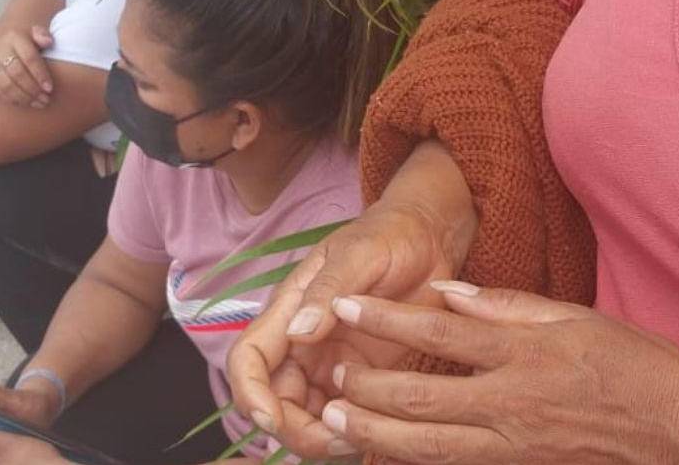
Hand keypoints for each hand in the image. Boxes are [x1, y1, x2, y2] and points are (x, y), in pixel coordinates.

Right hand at [0, 26, 54, 106]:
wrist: (5, 49)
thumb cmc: (28, 46)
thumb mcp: (36, 37)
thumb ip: (43, 36)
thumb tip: (48, 41)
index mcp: (14, 38)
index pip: (29, 58)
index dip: (40, 74)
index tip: (50, 88)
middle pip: (17, 73)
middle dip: (33, 89)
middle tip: (45, 99)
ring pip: (6, 84)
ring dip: (24, 97)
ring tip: (38, 103)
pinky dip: (11, 99)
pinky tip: (24, 103)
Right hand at [229, 200, 466, 454]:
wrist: (428, 237)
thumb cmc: (388, 235)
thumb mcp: (359, 254)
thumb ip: (328, 291)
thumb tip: (299, 333)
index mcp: (289, 310)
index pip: (249, 359)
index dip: (251, 394)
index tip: (272, 419)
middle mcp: (301, 342)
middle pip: (274, 400)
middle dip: (294, 429)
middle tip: (338, 442)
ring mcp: (330, 362)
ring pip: (307, 416)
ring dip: (322, 438)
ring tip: (359, 443)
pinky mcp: (362, 376)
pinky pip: (344, 414)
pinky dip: (351, 431)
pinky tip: (375, 435)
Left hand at [312, 284, 678, 463]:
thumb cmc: (637, 364)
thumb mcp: (577, 316)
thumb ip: (508, 305)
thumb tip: (448, 293)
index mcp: (526, 352)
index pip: (439, 331)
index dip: (384, 319)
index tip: (343, 307)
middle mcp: (513, 402)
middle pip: (421, 397)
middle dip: (366, 387)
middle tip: (328, 374)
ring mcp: (516, 446)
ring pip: (427, 445)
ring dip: (375, 434)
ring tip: (335, 421)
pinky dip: (413, 461)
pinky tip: (384, 454)